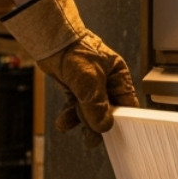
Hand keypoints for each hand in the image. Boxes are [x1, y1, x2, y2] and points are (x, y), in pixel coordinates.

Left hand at [1, 0, 138, 146]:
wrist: (51, 39)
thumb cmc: (76, 49)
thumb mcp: (89, 81)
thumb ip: (96, 106)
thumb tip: (103, 126)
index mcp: (118, 76)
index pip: (127, 104)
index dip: (123, 120)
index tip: (118, 135)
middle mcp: (106, 82)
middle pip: (107, 110)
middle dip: (97, 125)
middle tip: (92, 139)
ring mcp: (90, 86)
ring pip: (89, 111)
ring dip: (81, 121)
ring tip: (73, 127)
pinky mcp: (75, 88)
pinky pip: (75, 107)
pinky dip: (69, 115)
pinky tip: (63, 122)